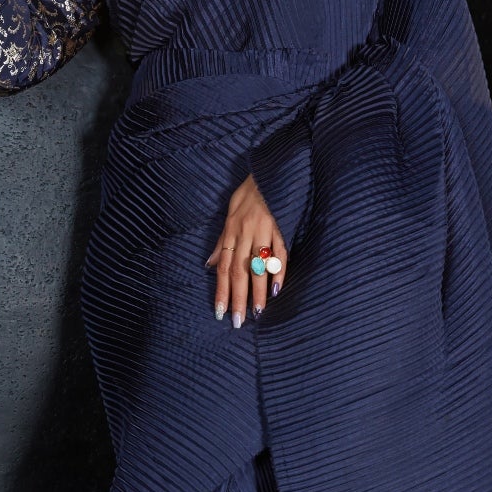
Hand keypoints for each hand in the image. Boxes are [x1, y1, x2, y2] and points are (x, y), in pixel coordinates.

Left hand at [206, 174, 286, 326]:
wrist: (270, 169)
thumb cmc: (249, 191)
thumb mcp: (229, 212)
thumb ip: (221, 241)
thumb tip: (209, 264)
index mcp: (231, 232)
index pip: (223, 268)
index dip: (221, 291)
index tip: (220, 312)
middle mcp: (244, 233)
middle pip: (239, 271)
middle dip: (237, 298)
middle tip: (237, 322)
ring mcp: (264, 230)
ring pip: (258, 266)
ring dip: (258, 291)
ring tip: (258, 312)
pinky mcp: (281, 226)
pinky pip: (280, 252)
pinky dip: (279, 270)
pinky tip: (277, 289)